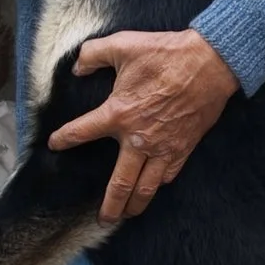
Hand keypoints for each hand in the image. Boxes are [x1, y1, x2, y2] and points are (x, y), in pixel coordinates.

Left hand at [45, 28, 238, 219]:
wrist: (210, 63)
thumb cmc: (166, 53)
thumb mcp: (123, 45)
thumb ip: (92, 55)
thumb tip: (77, 68)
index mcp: (119, 113)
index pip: (82, 132)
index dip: (65, 139)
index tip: (55, 145)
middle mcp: (138, 138)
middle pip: (119, 183)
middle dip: (109, 204)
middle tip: (101, 219)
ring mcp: (163, 148)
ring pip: (145, 187)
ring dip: (134, 205)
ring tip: (126, 216)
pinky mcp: (183, 148)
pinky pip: (168, 174)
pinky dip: (158, 184)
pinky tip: (153, 188)